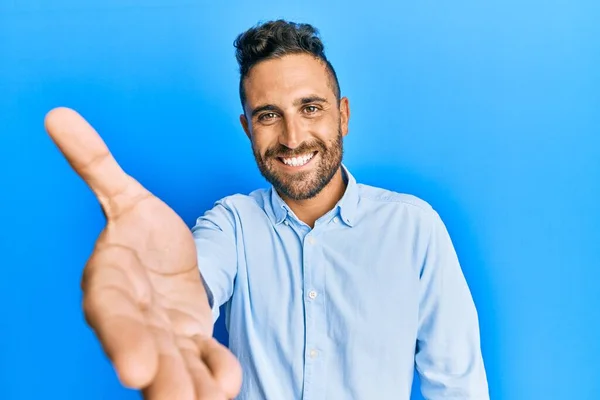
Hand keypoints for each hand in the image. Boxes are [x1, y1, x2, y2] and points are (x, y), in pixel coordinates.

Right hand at [45, 107, 241, 398]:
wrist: (161, 260)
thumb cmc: (138, 231)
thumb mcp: (122, 194)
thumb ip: (94, 162)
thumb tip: (57, 114)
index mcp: (109, 286)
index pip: (110, 315)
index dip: (122, 339)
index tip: (134, 370)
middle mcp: (133, 318)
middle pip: (144, 351)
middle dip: (159, 377)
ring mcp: (165, 335)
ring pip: (176, 365)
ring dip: (191, 386)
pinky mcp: (193, 340)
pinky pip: (205, 359)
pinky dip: (216, 371)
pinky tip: (228, 382)